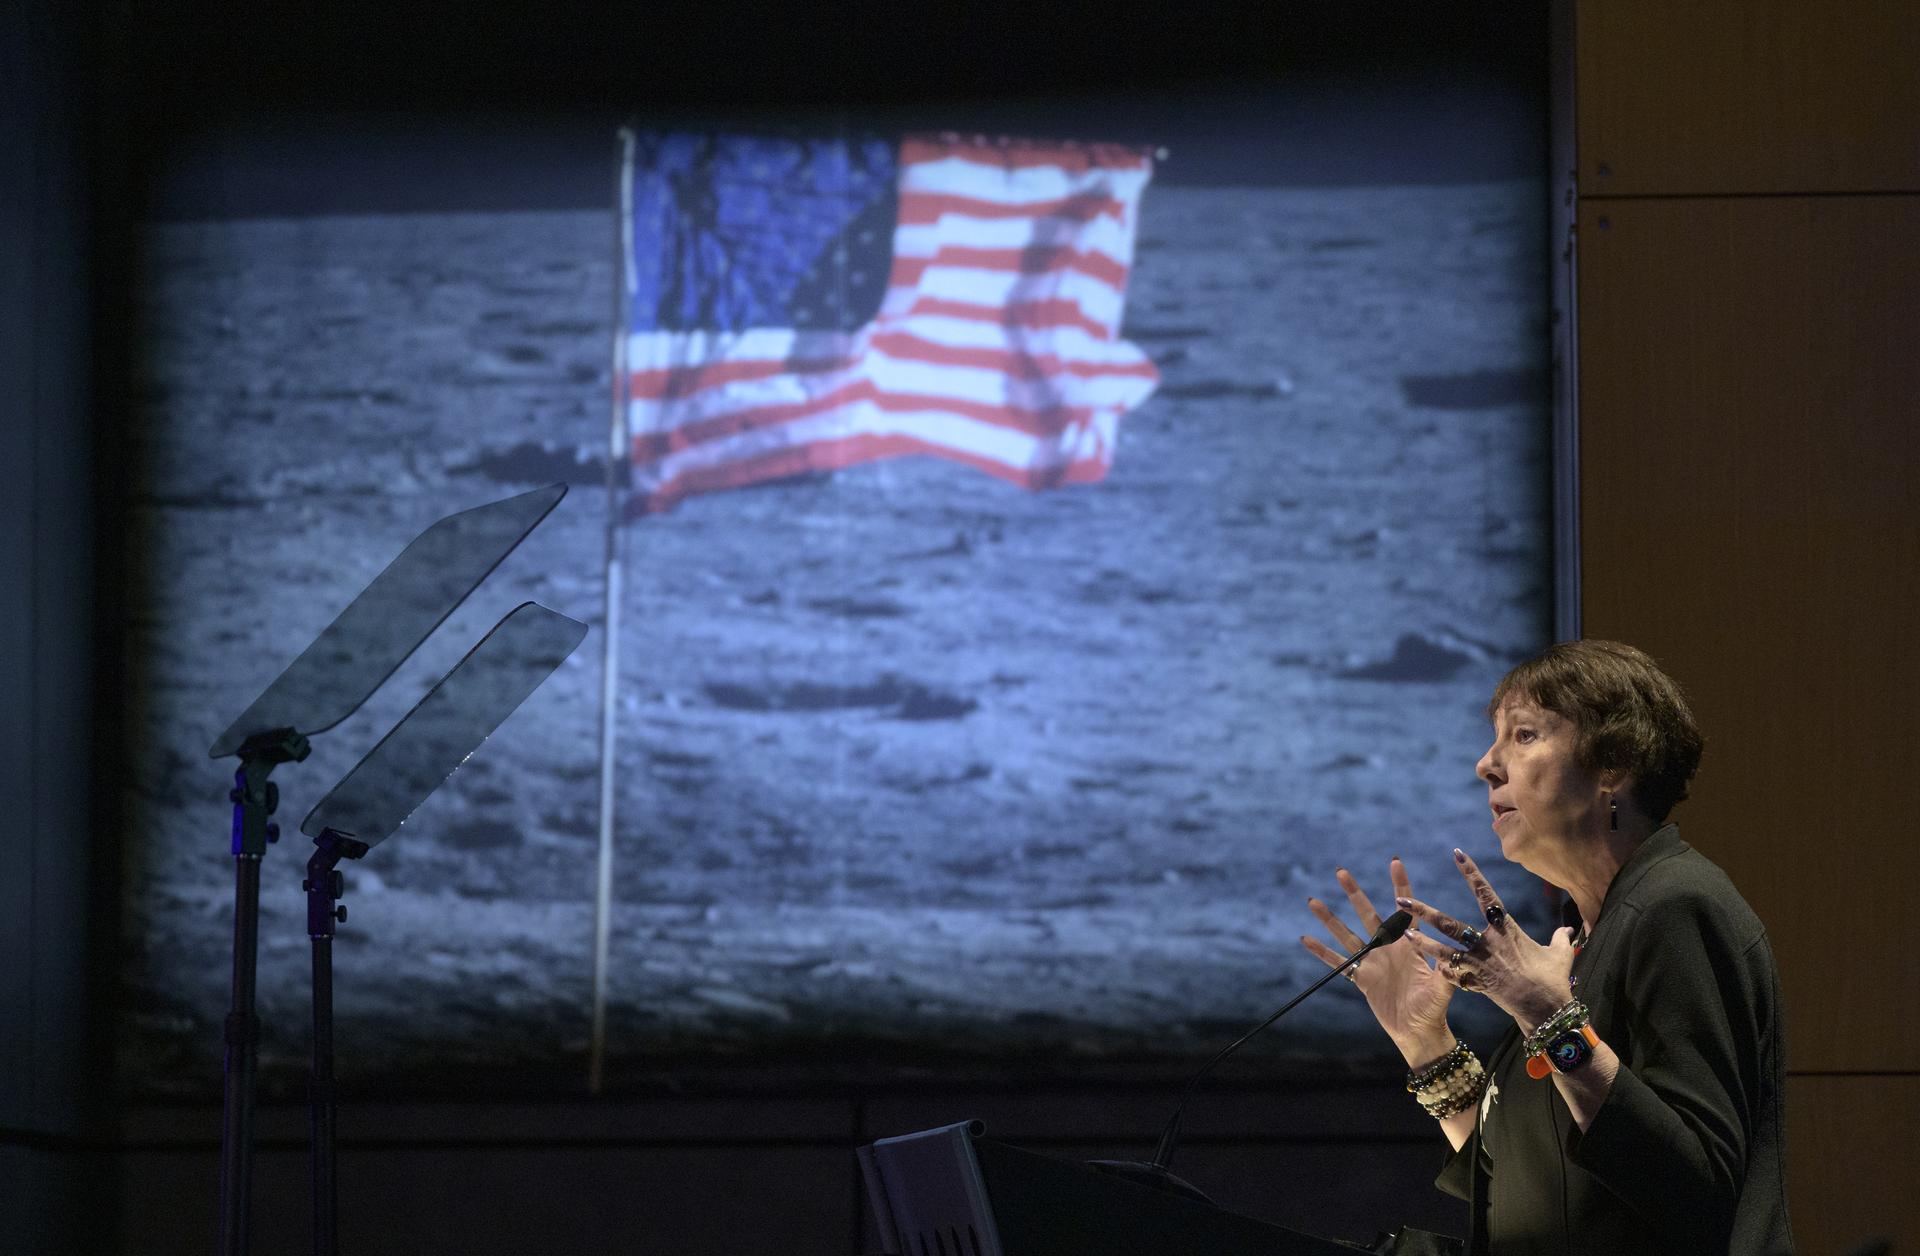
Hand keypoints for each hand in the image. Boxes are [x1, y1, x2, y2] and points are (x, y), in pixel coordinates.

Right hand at [1301, 859, 1454, 1061]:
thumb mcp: (1444, 989)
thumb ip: (1445, 972)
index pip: (1405, 910)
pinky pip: (1338, 963)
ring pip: (1347, 934)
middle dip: (1355, 893)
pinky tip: (1306, 939)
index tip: (1395, 862)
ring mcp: (1372, 962)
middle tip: (1341, 872)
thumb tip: (1450, 955)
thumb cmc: (1435, 1009)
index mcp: (1410, 945)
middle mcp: (1388, 948)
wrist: (1419, 1032)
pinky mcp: (1361, 979)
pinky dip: (1321, 952)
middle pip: (1368, 914)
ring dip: (1330, 918)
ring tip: (1313, 901)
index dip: (1400, 886)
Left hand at [1394, 848, 1577, 1030]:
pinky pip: (1453, 975)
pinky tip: (1427, 967)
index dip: (1472, 873)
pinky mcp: (1476, 984)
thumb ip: (1560, 939)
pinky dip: (1442, 971)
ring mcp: (1479, 964)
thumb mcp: (1559, 954)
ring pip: (1444, 949)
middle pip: (1451, 924)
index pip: (1486, 894)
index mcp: (1506, 929)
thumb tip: (1570, 929)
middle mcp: (1488, 944)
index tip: (1457, 854)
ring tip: (1402, 932)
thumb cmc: (1553, 981)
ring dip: (1422, 941)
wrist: (1547, 1011)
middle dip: (1424, 911)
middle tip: (1400, 899)